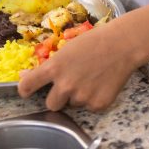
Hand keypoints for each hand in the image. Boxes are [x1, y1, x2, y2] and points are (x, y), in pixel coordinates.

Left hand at [18, 20, 138, 111]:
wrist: (122, 44)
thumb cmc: (94, 42)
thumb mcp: (68, 49)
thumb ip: (49, 66)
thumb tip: (25, 76)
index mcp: (54, 68)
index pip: (28, 86)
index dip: (26, 90)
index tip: (27, 92)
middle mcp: (65, 85)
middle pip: (51, 104)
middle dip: (58, 97)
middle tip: (71, 83)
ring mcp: (82, 97)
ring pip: (73, 104)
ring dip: (78, 96)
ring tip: (92, 78)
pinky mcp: (97, 105)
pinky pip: (89, 107)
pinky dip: (94, 99)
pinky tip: (102, 84)